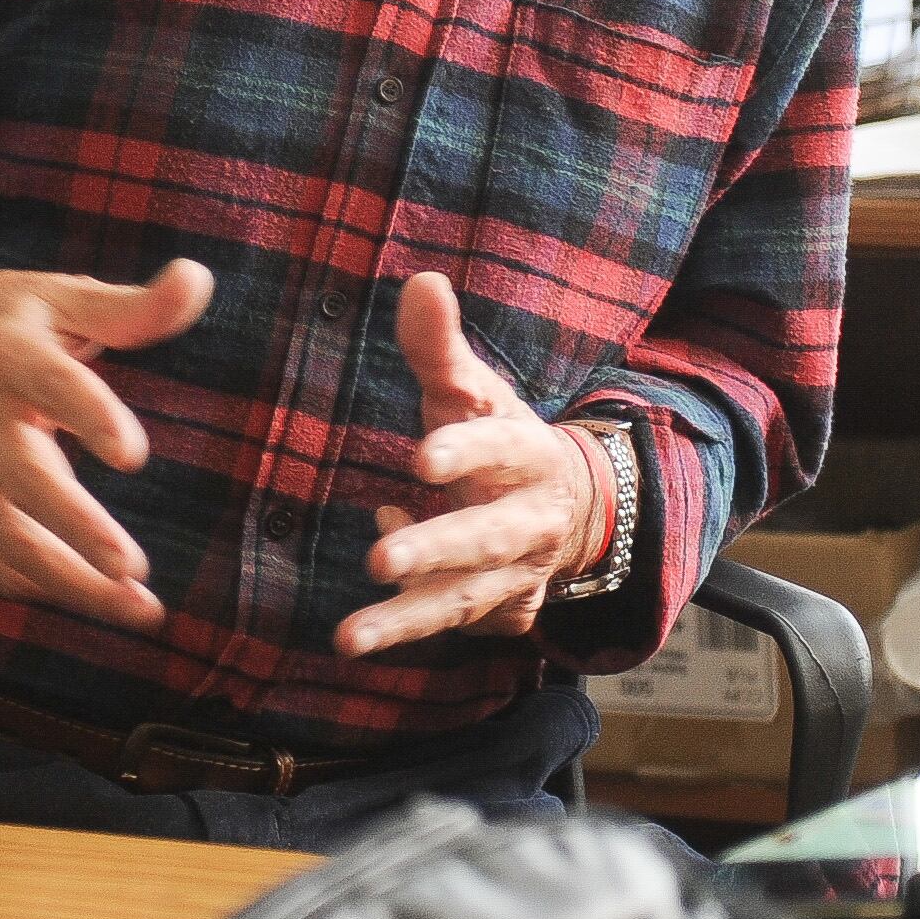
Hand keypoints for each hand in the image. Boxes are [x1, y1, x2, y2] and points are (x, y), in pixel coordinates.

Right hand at [0, 251, 213, 628]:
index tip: (132, 455)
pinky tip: (103, 606)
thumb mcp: (57, 296)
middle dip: (75, 527)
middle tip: (131, 565)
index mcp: (10, 357)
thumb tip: (199, 279)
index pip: (50, 386)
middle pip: (23, 481)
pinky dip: (47, 593)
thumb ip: (131, 304)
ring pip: (12, 541)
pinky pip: (2, 561)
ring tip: (142, 609)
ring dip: (74, 584)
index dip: (88, 418)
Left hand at [340, 273, 606, 657]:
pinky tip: (370, 620)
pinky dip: (420, 623)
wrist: (571, 507)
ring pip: (466, 599)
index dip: (466, 451)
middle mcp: (531, 519)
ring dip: (409, 621)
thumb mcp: (474, 392)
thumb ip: (440, 346)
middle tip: (377, 560)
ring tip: (347, 638)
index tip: (420, 457)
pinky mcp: (507, 613)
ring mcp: (521, 574)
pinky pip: (464, 624)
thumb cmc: (498, 439)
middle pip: (485, 538)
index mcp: (528, 452)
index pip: (501, 448)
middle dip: (435, 549)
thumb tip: (420, 280)